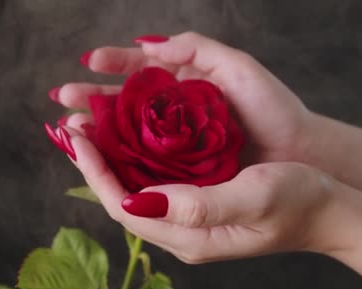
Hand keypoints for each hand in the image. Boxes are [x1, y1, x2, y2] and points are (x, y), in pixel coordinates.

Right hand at [52, 31, 313, 166]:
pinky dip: (116, 159)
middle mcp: (169, 112)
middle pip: (121, 103)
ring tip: (72, 129)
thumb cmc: (270, 107)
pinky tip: (97, 157)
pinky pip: (139, 162)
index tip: (89, 62)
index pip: (137, 68)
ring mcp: (171, 143)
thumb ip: (195, 48)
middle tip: (63, 99)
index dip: (111, 64)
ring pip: (123, 134)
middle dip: (90, 99)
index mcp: (180, 83)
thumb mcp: (236, 67)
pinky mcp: (175, 170)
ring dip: (95, 130)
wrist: (298, 152)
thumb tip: (148, 45)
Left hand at [60, 124, 361, 274]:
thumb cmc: (300, 202)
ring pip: (133, 190)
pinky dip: (132, 160)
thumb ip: (198, 206)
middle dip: (93, 163)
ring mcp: (187, 222)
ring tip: (89, 126)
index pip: (124, 207)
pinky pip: (151, 184)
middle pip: (121, 199)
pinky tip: (125, 138)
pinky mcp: (196, 207)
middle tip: (73, 125)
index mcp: (189, 237)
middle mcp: (180, 233)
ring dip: (108, 159)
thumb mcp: (254, 198)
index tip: (77, 137)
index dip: (95, 172)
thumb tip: (137, 200)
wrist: (329, 211)